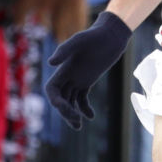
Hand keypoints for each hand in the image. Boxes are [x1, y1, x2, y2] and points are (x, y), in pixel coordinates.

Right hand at [45, 10, 131, 128]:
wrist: (110, 35)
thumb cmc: (94, 36)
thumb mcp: (79, 41)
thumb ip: (64, 50)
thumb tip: (50, 63)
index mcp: (63, 69)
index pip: (52, 90)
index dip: (55, 101)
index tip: (65, 109)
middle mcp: (68, 76)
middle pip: (61, 99)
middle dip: (65, 112)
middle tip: (76, 122)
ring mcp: (78, 79)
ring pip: (70, 101)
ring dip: (72, 114)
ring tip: (79, 126)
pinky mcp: (88, 81)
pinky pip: (82, 98)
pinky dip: (85, 108)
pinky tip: (91, 116)